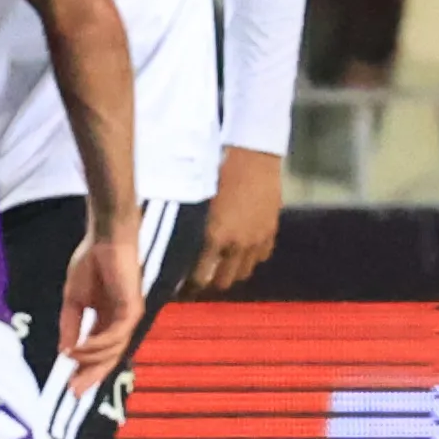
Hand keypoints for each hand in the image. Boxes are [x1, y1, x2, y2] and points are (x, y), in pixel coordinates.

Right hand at [59, 232, 145, 402]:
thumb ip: (70, 326)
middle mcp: (121, 323)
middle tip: (75, 392)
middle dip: (92, 375)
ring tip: (71, 360)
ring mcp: (129, 317)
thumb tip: (64, 352)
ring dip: (91, 358)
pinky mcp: (132, 309)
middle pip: (109, 358)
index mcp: (107, 321)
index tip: (69, 386)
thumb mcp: (73, 301)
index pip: (99, 352)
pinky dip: (97, 344)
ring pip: (112, 350)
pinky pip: (115, 335)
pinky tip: (79, 347)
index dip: (85, 370)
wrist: (103, 240)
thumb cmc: (90, 263)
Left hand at [186, 147, 282, 293]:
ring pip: (243, 273)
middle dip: (209, 281)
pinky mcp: (271, 231)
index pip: (200, 277)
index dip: (188, 285)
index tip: (179, 285)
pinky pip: (261, 258)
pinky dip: (250, 258)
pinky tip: (240, 250)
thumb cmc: (215, 168)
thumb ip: (185, 225)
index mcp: (214, 236)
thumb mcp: (194, 198)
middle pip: (223, 281)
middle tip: (198, 276)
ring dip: (230, 272)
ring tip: (219, 264)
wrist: (252, 153)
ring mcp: (257, 239)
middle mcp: (237, 244)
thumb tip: (168, 242)